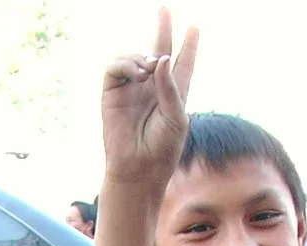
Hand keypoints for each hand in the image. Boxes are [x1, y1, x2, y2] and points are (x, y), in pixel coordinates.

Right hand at [101, 8, 198, 191]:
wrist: (138, 169)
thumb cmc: (162, 149)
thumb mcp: (176, 117)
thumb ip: (171, 87)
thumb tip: (158, 58)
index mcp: (173, 94)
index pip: (182, 64)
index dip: (189, 46)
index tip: (194, 28)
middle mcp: (152, 88)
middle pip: (158, 51)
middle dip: (162, 30)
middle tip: (165, 10)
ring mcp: (131, 90)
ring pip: (135, 57)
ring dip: (142, 56)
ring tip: (148, 69)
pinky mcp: (112, 94)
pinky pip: (116, 67)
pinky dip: (127, 64)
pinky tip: (138, 74)